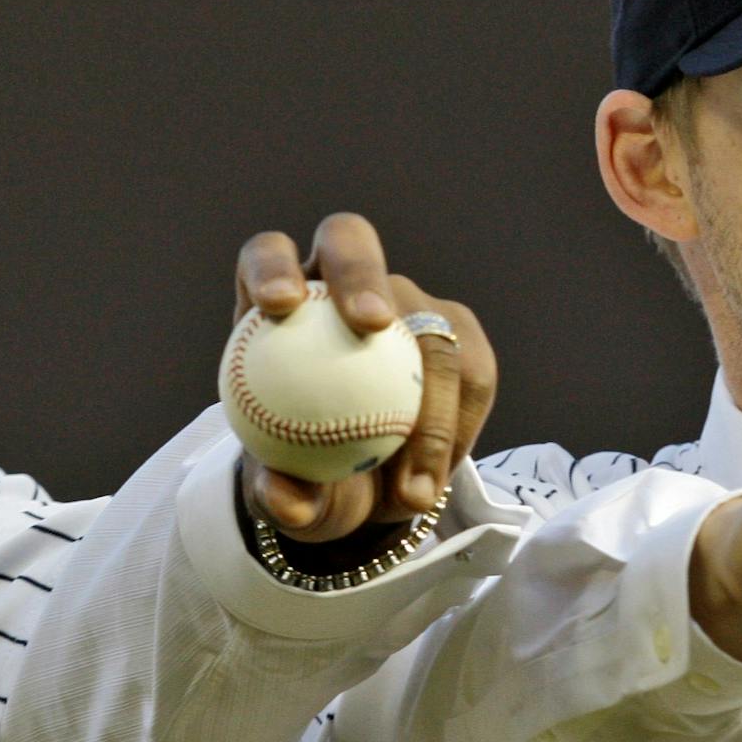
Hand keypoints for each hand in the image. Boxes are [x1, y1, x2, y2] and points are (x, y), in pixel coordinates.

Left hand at [233, 213, 496, 547]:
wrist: (360, 487)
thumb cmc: (303, 475)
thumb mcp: (283, 495)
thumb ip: (277, 493)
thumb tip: (284, 499)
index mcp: (280, 302)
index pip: (269, 255)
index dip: (273, 266)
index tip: (280, 306)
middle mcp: (341, 285)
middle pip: (351, 242)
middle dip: (362, 272)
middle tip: (373, 327)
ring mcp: (406, 302)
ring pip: (431, 320)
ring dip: (430, 405)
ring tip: (411, 487)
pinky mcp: (458, 335)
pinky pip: (472, 374)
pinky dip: (457, 432)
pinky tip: (436, 483)